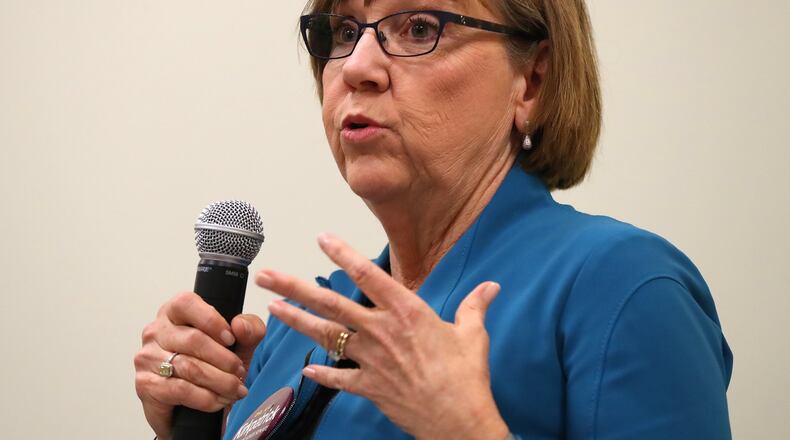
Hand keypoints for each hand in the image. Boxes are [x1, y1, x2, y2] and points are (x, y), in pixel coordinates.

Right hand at [134, 292, 265, 439]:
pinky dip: (206, 397)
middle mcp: (156, 331)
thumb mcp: (239, 345)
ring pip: (189, 367)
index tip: (231, 339)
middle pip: (193, 339)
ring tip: (236, 389)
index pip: (186, 303)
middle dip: (224, 359)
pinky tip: (220, 400)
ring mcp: (147, 357)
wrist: (195, 408)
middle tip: (240, 371)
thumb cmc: (214, 366)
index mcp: (174, 312)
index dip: (212, 321)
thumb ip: (249, 329)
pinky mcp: (146, 384)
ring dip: (220, 381)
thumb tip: (240, 325)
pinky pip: (180, 390)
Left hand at [256, 234, 508, 439]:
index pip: (369, 275)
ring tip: (272, 308)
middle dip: (296, 287)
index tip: (322, 238)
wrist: (459, 420)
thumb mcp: (473, 334)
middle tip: (268, 275)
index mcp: (407, 312)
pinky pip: (339, 378)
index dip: (343, 254)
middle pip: (331, 304)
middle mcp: (382, 331)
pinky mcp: (369, 386)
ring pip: (326, 336)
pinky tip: (306, 370)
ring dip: (297, 321)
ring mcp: (371, 360)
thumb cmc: (467, 377)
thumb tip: (492, 287)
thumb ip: (476, 306)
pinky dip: (322, 375)